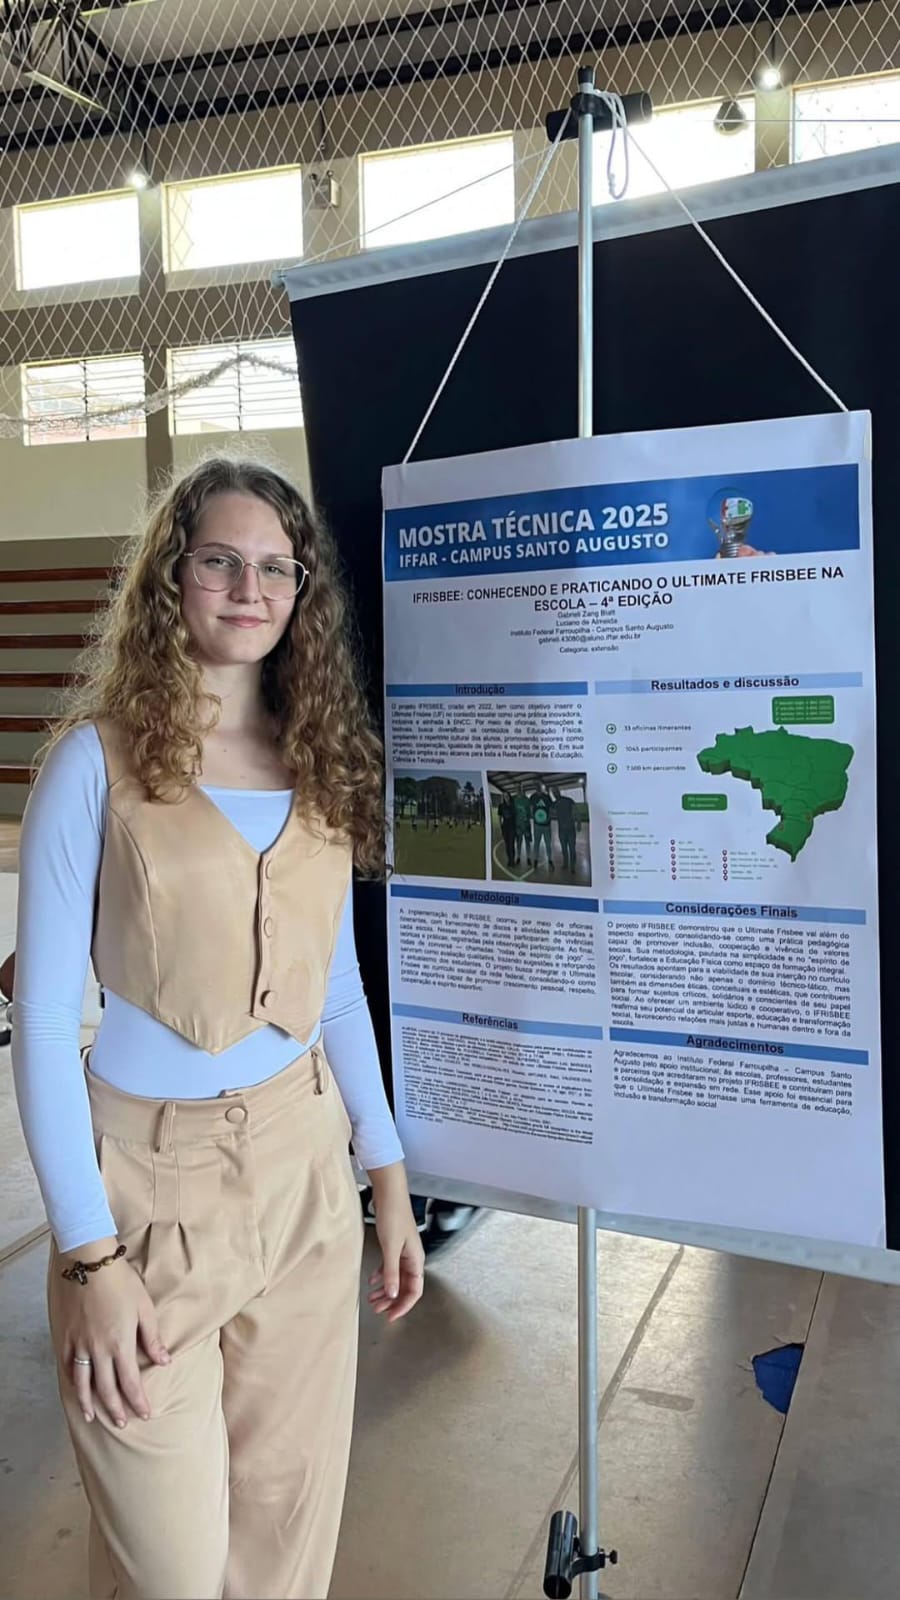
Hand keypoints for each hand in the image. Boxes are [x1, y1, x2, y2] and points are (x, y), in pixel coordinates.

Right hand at [57, 1237, 170, 1426]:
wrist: (89, 1262)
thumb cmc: (121, 1282)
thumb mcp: (145, 1307)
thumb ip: (152, 1337)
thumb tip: (164, 1361)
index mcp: (120, 1343)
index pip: (130, 1383)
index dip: (138, 1401)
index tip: (145, 1414)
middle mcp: (98, 1350)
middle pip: (106, 1388)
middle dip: (116, 1409)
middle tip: (123, 1423)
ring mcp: (79, 1344)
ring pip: (82, 1383)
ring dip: (88, 1402)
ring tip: (94, 1417)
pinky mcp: (66, 1336)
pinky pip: (67, 1365)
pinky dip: (71, 1380)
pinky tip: (75, 1388)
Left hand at [365, 1165, 424, 1322]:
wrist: (389, 1192)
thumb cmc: (393, 1217)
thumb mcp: (391, 1248)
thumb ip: (391, 1272)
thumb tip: (392, 1295)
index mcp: (416, 1260)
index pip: (414, 1290)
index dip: (403, 1306)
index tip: (390, 1317)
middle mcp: (412, 1258)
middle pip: (404, 1286)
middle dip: (392, 1300)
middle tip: (377, 1310)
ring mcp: (402, 1251)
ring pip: (396, 1278)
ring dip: (385, 1290)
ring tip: (372, 1299)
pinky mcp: (393, 1245)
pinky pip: (389, 1266)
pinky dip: (381, 1275)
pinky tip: (372, 1281)